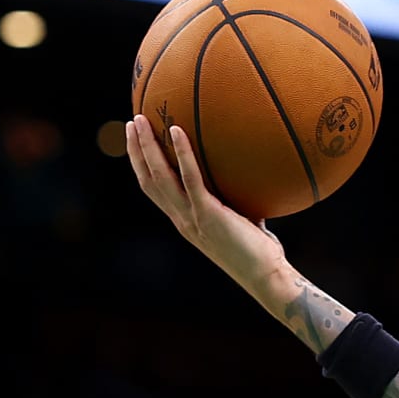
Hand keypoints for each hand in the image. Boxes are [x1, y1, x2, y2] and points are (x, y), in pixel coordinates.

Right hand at [126, 116, 287, 291]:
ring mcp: (192, 218)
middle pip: (148, 180)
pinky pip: (190, 178)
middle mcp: (182, 219)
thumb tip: (249, 178)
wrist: (266, 277)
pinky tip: (177, 131)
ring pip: (159, 177)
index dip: (142, 167)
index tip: (136, 143)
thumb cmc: (260, 253)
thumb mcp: (242, 222)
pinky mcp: (207, 215)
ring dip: (147, 146)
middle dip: (136, 151)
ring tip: (140, 120)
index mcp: (185, 221)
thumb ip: (237, 203)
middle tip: (132, 123)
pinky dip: (182, 154)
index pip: (154, 191)